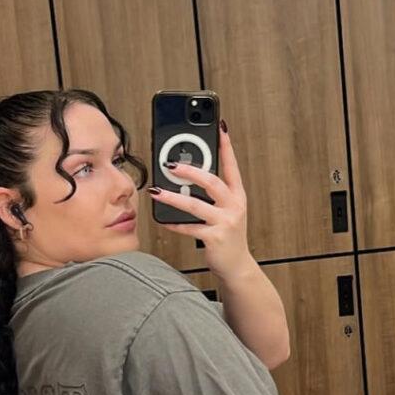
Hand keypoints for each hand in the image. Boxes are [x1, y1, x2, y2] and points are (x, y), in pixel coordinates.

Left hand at [149, 121, 251, 280]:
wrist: (237, 266)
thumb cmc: (228, 238)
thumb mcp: (226, 212)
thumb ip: (213, 195)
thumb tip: (187, 176)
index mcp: (237, 196)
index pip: (231, 166)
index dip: (226, 146)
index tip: (220, 127)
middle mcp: (234, 207)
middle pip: (212, 182)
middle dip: (191, 171)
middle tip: (171, 165)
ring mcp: (225, 223)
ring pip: (195, 205)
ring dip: (173, 198)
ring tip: (157, 192)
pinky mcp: (214, 238)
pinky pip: (189, 228)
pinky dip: (174, 224)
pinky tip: (163, 220)